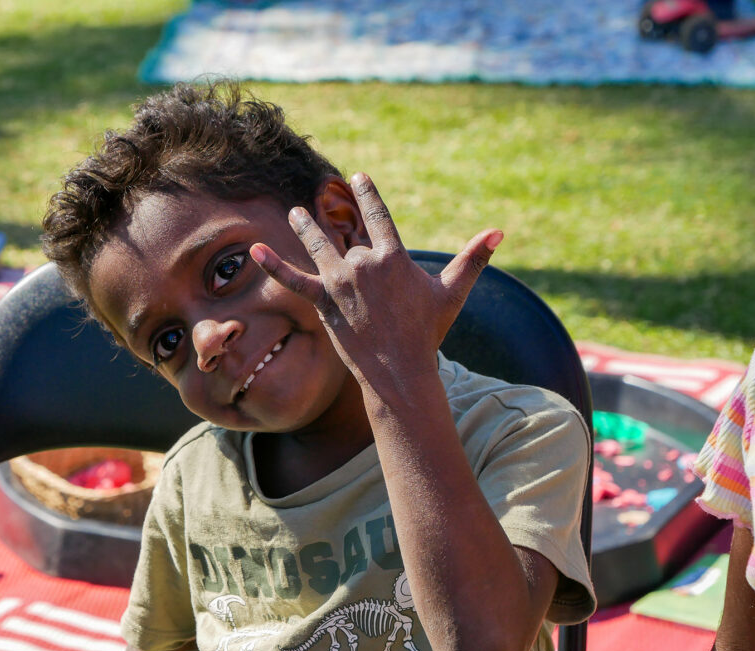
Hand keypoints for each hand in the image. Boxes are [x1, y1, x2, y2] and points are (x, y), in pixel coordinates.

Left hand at [249, 172, 502, 380]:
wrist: (399, 369)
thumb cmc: (427, 332)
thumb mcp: (452, 292)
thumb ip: (472, 259)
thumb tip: (499, 231)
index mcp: (393, 256)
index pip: (378, 215)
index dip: (367, 194)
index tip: (358, 177)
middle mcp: (364, 262)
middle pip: (345, 232)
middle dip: (334, 215)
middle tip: (320, 196)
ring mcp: (341, 281)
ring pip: (318, 245)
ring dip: (304, 226)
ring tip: (295, 212)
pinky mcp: (323, 302)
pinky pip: (293, 279)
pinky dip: (273, 264)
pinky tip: (255, 248)